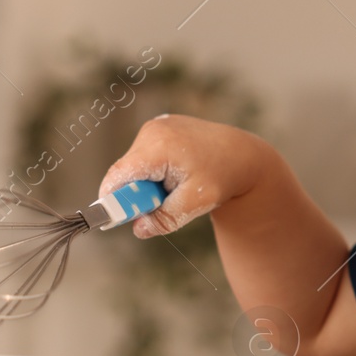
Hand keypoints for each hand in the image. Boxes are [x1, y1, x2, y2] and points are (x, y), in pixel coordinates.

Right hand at [98, 115, 261, 237]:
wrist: (243, 155)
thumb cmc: (223, 178)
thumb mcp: (197, 203)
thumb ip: (165, 218)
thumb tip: (138, 229)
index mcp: (159, 146)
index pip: (119, 175)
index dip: (112, 199)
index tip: (112, 219)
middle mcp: (153, 130)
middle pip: (126, 171)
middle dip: (137, 194)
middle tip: (162, 203)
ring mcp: (155, 126)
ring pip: (134, 164)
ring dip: (147, 182)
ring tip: (177, 185)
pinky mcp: (159, 128)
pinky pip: (144, 155)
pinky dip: (154, 170)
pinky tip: (179, 173)